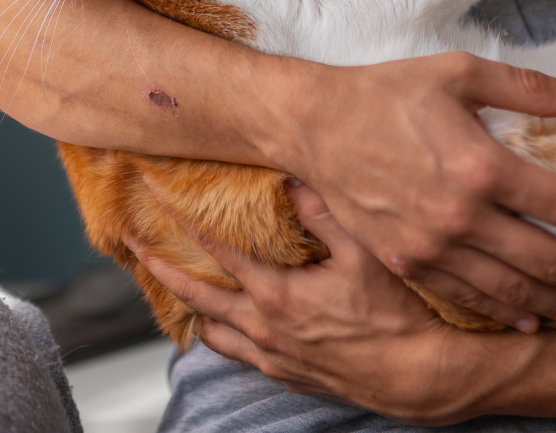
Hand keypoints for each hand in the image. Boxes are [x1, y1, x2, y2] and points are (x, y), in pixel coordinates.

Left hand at [127, 183, 525, 424]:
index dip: (182, 222)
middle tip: (133, 246)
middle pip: (195, 298)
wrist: (422, 378)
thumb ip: (325, 211)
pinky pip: (241, 356)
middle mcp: (265, 331)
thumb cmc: (398, 316)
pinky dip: (224, 336)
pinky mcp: (290, 376)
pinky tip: (231, 325)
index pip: (214, 252)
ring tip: (176, 287)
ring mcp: (275, 358)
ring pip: (213, 335)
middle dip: (161, 269)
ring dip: (191, 308)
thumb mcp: (365, 252)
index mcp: (276, 296)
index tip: (156, 199)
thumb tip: (293, 177)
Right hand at [249, 51, 555, 332]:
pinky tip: (529, 319)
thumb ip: (527, 87)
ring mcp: (432, 245)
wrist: (315, 124)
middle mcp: (462, 214)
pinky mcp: (406, 260)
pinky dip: (503, 311)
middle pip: (548, 259)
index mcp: (483, 165)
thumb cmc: (388, 92)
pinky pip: (465, 295)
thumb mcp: (460, 73)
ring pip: (511, 288)